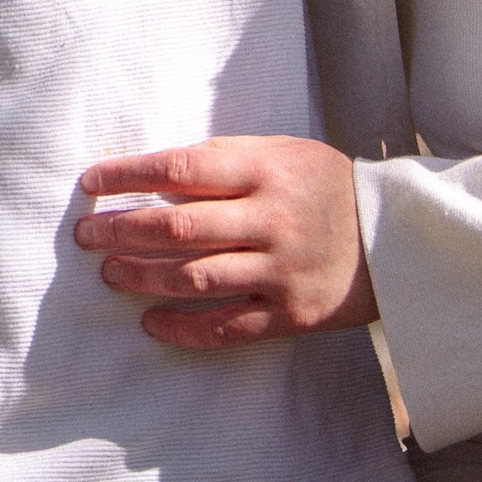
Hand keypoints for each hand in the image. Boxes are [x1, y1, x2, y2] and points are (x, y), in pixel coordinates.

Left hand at [75, 137, 376, 347]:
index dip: (129, 175)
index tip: (90, 183)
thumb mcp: (284, 153)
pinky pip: (226, 327)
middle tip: (85, 236)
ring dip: (143, 278)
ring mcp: (280, 269)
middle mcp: (270, 218)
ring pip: (195, 279)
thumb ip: (228, 161)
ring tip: (109, 273)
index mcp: (266, 169)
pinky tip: (150, 323)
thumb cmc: (326, 185)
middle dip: (123, 231)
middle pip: (179, 228)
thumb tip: (155, 176)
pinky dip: (183, 328)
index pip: (182, 168)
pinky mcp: (290, 312)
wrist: (396, 236)